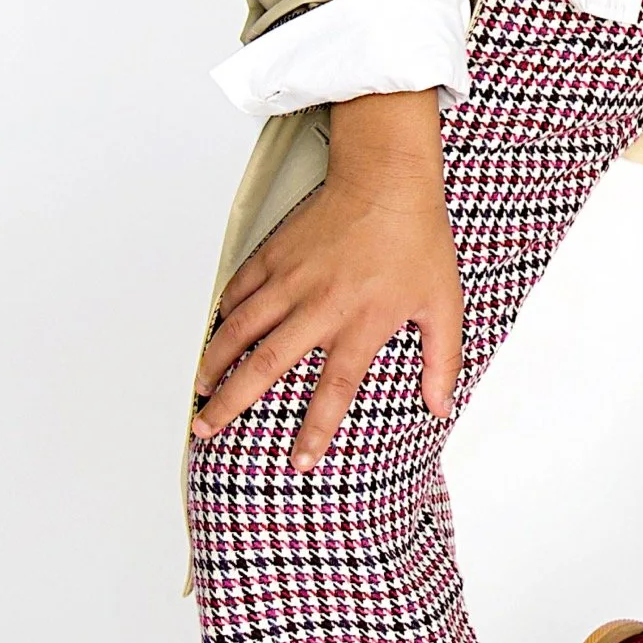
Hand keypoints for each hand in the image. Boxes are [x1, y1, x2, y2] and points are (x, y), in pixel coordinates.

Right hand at [190, 89, 461, 471]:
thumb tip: (442, 406)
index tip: (298, 463)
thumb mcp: (444, 303)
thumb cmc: (418, 239)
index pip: (332, 393)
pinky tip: (215, 332)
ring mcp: (291, 279)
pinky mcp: (275, 254)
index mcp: (360, 324)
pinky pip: (239, 289)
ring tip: (198, 390)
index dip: (314, 432)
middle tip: (206, 428)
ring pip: (239, 329)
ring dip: (213, 362)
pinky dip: (222, 314)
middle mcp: (319, 307)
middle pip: (264, 366)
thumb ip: (444, 360)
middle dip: (230, 404)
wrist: (387, 179)